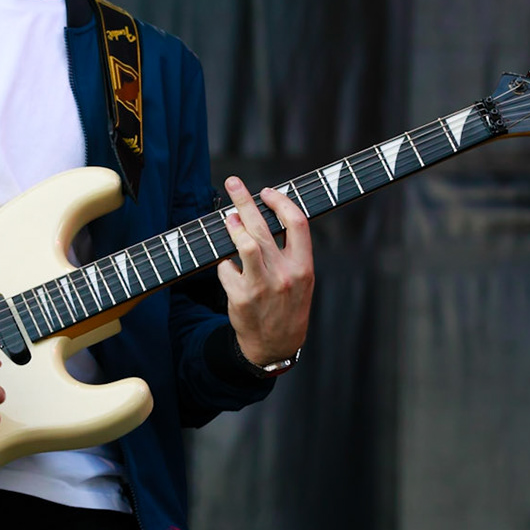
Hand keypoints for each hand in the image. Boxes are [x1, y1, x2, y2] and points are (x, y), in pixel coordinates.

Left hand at [216, 176, 313, 365]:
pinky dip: (225, 263)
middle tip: (232, 183)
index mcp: (304, 267)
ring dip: (233, 226)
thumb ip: (289, 251)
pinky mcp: (241, 297)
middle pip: (263, 227)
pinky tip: (229, 266)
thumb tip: (265, 215)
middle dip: (244, 200)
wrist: (276, 346)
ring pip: (244, 244)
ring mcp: (262, 286)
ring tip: (229, 217)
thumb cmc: (288, 306)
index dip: (280, 202)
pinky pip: (227, 269)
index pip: (297, 223)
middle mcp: (285, 275)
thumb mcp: (302, 280)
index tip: (266, 191)